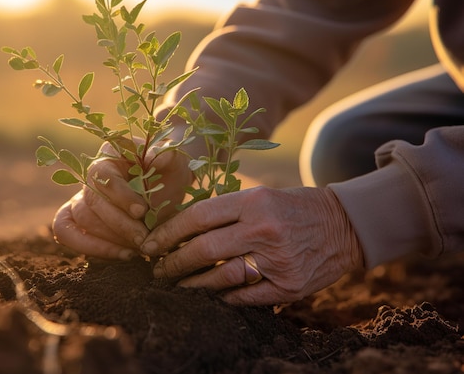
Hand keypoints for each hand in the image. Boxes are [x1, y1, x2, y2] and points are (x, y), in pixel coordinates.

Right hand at [52, 141, 191, 259]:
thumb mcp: (176, 163)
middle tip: (143, 238)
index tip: (142, 211)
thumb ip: (168, 156)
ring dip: (110, 239)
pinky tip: (122, 255)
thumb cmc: (169, 173)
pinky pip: (66, 232)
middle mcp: (90, 174)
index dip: (120, 195)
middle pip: (91, 201)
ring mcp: (82, 197)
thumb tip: (154, 156)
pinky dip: (91, 248)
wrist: (167, 190)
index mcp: (110, 153)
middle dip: (119, 224)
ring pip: (83, 220)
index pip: (102, 174)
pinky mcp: (78, 219)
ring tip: (138, 248)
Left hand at [140, 186, 363, 304]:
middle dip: (173, 262)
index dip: (168, 233)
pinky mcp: (288, 286)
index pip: (198, 217)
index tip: (150, 243)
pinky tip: (211, 296)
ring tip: (178, 285)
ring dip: (193, 284)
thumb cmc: (293, 207)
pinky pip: (245, 297)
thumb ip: (225, 210)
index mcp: (254, 202)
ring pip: (220, 277)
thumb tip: (180, 229)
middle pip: (203, 249)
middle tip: (157, 269)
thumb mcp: (261, 196)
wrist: (343, 225)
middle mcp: (263, 230)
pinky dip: (224, 298)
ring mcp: (277, 260)